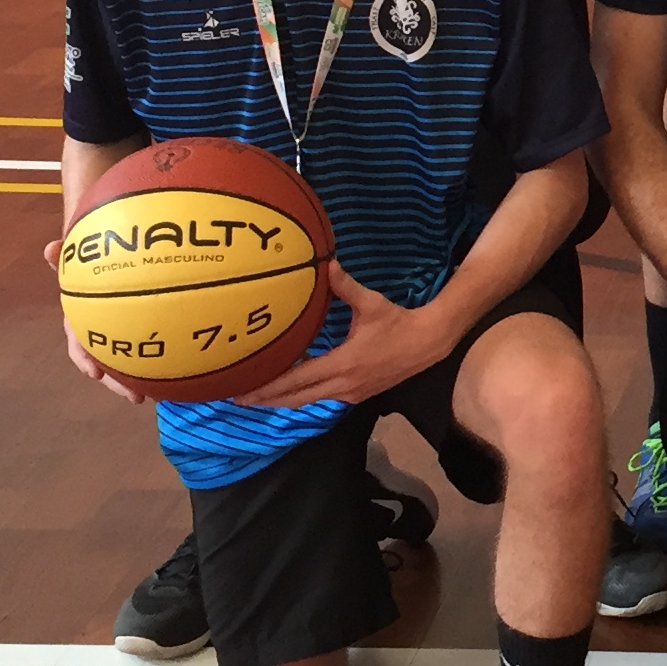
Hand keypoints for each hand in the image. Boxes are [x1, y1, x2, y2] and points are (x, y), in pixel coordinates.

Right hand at [47, 237, 152, 402]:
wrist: (109, 252)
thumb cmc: (93, 256)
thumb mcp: (80, 255)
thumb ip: (67, 254)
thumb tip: (49, 247)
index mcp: (82, 315)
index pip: (78, 341)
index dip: (84, 359)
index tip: (95, 373)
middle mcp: (97, 327)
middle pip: (105, 360)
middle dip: (117, 381)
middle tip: (136, 397)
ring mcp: (116, 329)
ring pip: (123, 360)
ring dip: (134, 379)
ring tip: (154, 395)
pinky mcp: (138, 326)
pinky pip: (144, 347)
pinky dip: (156, 360)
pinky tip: (178, 372)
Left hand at [233, 262, 451, 410]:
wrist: (429, 344)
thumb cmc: (399, 323)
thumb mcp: (372, 304)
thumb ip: (345, 287)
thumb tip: (326, 264)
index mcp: (342, 365)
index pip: (297, 381)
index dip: (268, 388)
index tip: (243, 393)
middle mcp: (343, 385)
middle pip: (296, 399)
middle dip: (267, 400)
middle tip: (237, 398)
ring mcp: (350, 393)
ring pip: (308, 401)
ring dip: (283, 399)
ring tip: (259, 395)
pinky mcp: (357, 394)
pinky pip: (322, 397)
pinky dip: (303, 395)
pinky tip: (293, 387)